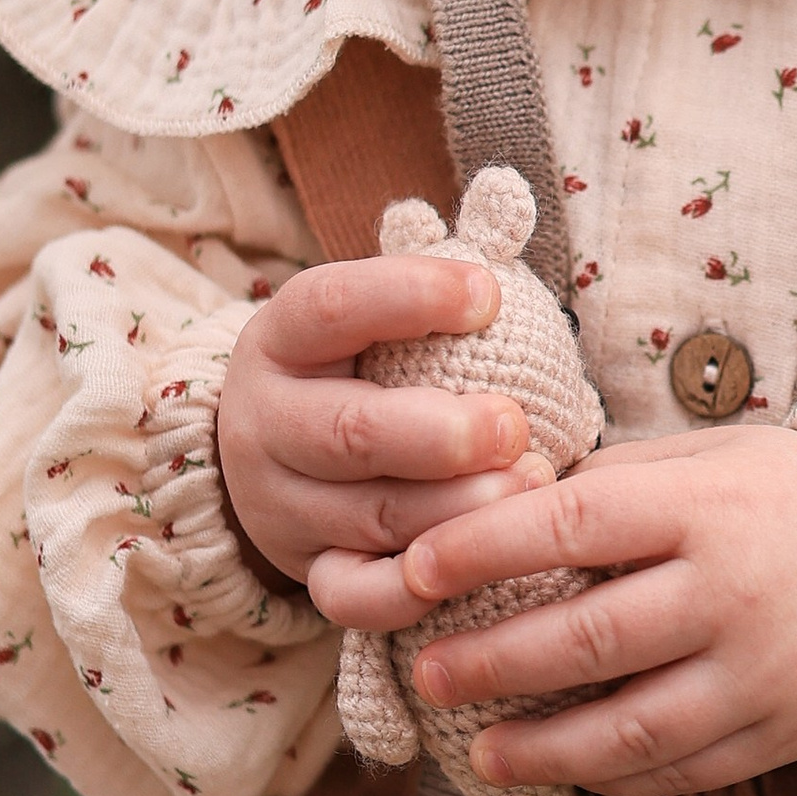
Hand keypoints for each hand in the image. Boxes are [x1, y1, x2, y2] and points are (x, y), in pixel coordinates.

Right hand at [217, 254, 552, 588]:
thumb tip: (505, 198)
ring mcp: (281, 505)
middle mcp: (268, 422)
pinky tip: (476, 568)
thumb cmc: (354, 363)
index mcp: (283, 337)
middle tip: (513, 426)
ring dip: (453, 510)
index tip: (489, 295)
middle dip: (438, 435)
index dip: (408, 297)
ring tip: (528, 487)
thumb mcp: (365, 310)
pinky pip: (354, 597)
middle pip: (349, 432)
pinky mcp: (305, 571)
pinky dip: (413, 592)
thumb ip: (430, 270)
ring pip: (366, 518)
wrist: (268, 453)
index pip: (332, 306)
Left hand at [311, 425, 796, 795]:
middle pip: (588, 638)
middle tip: (425, 673)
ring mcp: (755, 673)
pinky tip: (564, 767)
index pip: (574, 524)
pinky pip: (677, 771)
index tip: (415, 568)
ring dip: (540, 745)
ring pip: (628, 729)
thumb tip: (499, 509)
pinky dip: (611, 777)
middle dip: (492, 661)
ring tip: (478, 746)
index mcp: (703, 506)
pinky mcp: (776, 735)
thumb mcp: (699, 460)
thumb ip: (609, 486)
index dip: (485, 548)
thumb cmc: (773, 494)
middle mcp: (729, 592)